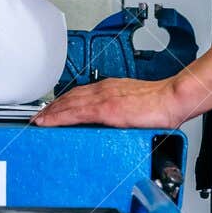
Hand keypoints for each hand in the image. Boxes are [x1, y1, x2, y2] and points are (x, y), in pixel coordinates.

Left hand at [34, 76, 186, 128]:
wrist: (173, 99)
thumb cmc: (161, 103)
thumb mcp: (135, 105)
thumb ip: (121, 112)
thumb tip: (116, 123)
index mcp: (111, 89)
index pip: (79, 94)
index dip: (62, 102)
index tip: (52, 111)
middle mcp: (104, 90)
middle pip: (69, 97)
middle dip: (52, 108)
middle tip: (38, 117)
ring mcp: (103, 99)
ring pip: (68, 104)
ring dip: (50, 112)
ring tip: (38, 121)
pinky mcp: (106, 109)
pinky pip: (75, 113)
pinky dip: (59, 117)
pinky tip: (49, 123)